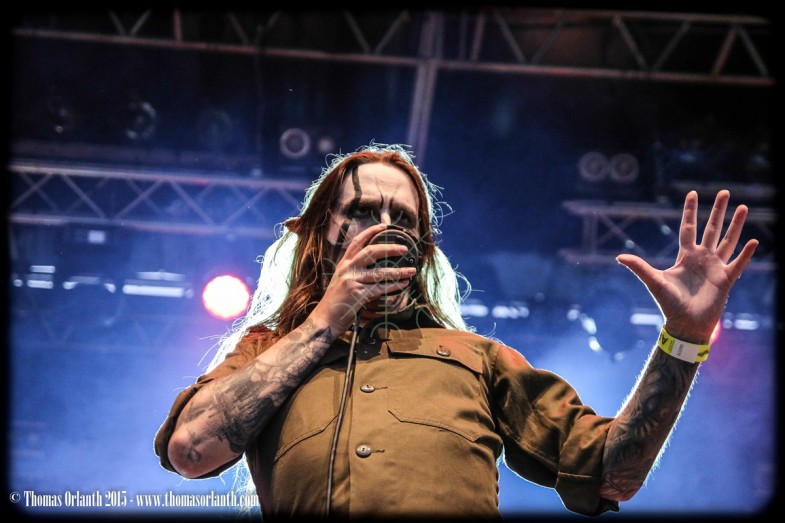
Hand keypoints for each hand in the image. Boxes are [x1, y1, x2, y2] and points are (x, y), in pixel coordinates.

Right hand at [311, 223, 417, 333]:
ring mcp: (351, 281)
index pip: (357, 242)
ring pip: (380, 272)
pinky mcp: (357, 294)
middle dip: (390, 248)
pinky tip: (403, 284)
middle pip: (371, 251)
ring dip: (398, 271)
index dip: (370, 232)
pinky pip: (380, 288)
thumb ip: (354, 272)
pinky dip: (394, 286)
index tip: (383, 226)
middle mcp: (347, 269)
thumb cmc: (335, 303)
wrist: (323, 320)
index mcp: (343, 264)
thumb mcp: (341, 282)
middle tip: (404, 249)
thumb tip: (377, 268)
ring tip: (411, 270)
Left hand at [616, 190, 757, 342]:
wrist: (685, 324)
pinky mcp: (726, 279)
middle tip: (724, 192)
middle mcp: (702, 258)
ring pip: (728, 241)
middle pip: (711, 229)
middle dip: (717, 211)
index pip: (688, 228)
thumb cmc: (669, 304)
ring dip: (736, 225)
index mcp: (685, 256)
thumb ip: (639, 267)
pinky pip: (738, 263)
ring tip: (744, 207)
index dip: (690, 211)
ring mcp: (716, 267)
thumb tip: (618, 257)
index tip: (691, 193)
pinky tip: (754, 241)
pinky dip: (746, 253)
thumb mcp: (654, 282)